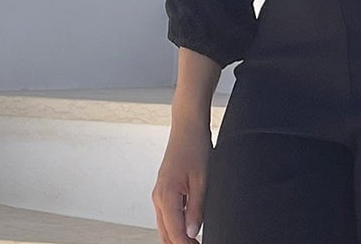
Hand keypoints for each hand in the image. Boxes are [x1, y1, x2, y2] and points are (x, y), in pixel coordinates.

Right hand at [151, 123, 209, 243]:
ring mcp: (159, 193)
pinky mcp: (164, 190)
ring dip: (177, 237)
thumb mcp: (201, 182)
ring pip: (164, 225)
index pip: (175, 232)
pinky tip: (188, 229)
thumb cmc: (194, 149)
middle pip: (165, 232)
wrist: (187, 129)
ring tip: (194, 242)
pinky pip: (167, 215)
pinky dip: (175, 226)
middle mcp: (159, 196)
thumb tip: (191, 232)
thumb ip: (196, 210)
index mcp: (166, 195)